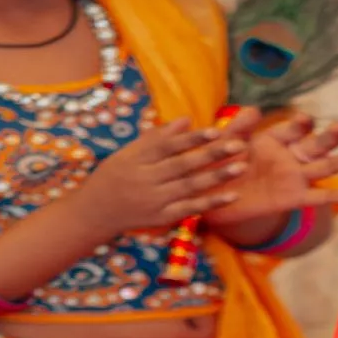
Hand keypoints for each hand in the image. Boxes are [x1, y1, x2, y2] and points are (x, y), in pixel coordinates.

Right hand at [61, 118, 249, 240]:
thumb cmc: (114, 176)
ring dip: (217, 177)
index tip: (216, 130)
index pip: (167, 146)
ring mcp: (155, 200)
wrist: (95, 212)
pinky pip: (190, 209)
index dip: (192, 138)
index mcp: (136, 159)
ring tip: (242, 167)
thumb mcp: (128, 153)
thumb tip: (186, 120)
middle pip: (182, 165)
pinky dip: (212, 203)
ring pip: (190, 186)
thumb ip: (157, 137)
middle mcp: (146, 179)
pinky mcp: (162, 218)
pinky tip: (233, 195)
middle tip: (239, 145)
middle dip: (212, 155)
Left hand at [201, 111, 337, 235]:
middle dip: (330, 137)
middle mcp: (288, 157)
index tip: (306, 119)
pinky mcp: (295, 198)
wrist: (208, 198)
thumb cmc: (214, 166)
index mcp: (271, 140)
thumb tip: (253, 109)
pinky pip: (326, 197)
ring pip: (328, 166)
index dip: (300, 125)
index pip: (292, 130)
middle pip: (316, 145)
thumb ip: (237, 128)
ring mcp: (295, 178)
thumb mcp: (222, 143)